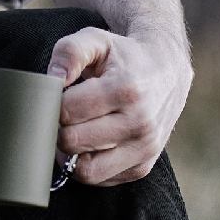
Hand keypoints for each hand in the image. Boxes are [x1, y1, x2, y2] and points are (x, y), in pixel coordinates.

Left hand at [47, 26, 191, 185]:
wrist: (167, 71)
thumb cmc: (124, 56)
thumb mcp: (96, 40)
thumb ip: (69, 52)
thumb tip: (52, 80)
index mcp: (127, 89)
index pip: (66, 112)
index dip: (52, 105)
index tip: (57, 97)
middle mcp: (140, 123)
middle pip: (72, 142)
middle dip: (58, 128)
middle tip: (62, 115)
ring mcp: (144, 149)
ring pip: (85, 171)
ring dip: (70, 154)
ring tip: (72, 130)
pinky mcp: (142, 167)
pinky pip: (100, 179)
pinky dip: (87, 165)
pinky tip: (90, 142)